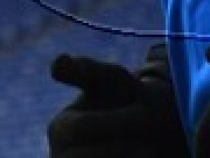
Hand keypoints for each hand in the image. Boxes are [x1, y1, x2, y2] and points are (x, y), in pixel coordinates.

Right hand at [48, 53, 188, 157]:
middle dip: (125, 149)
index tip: (145, 119)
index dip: (115, 125)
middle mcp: (59, 157)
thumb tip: (57, 62)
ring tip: (149, 154)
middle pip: (88, 157)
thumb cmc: (126, 99)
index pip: (81, 129)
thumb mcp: (113, 80)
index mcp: (60, 128)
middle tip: (153, 145)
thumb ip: (88, 70)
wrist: (142, 128)